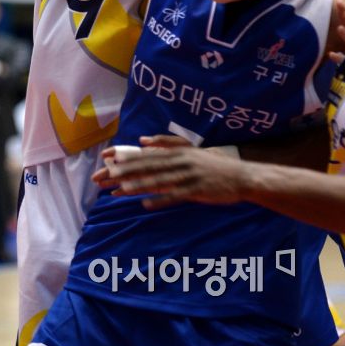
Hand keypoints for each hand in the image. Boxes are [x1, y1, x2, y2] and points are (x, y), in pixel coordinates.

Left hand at [93, 145, 248, 208]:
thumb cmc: (212, 166)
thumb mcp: (190, 151)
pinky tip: (145, 204)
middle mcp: (180, 161)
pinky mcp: (196, 190)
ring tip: (119, 191)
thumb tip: (142, 141)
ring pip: (158, 181)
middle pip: (147, 167)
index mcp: (177, 152)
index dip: (126, 157)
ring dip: (137, 186)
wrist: (240, 176)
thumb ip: (166, 145)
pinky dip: (160, 200)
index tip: (106, 159)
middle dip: (124, 172)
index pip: (146, 154)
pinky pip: (175, 196)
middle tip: (104, 177)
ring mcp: (188, 176)